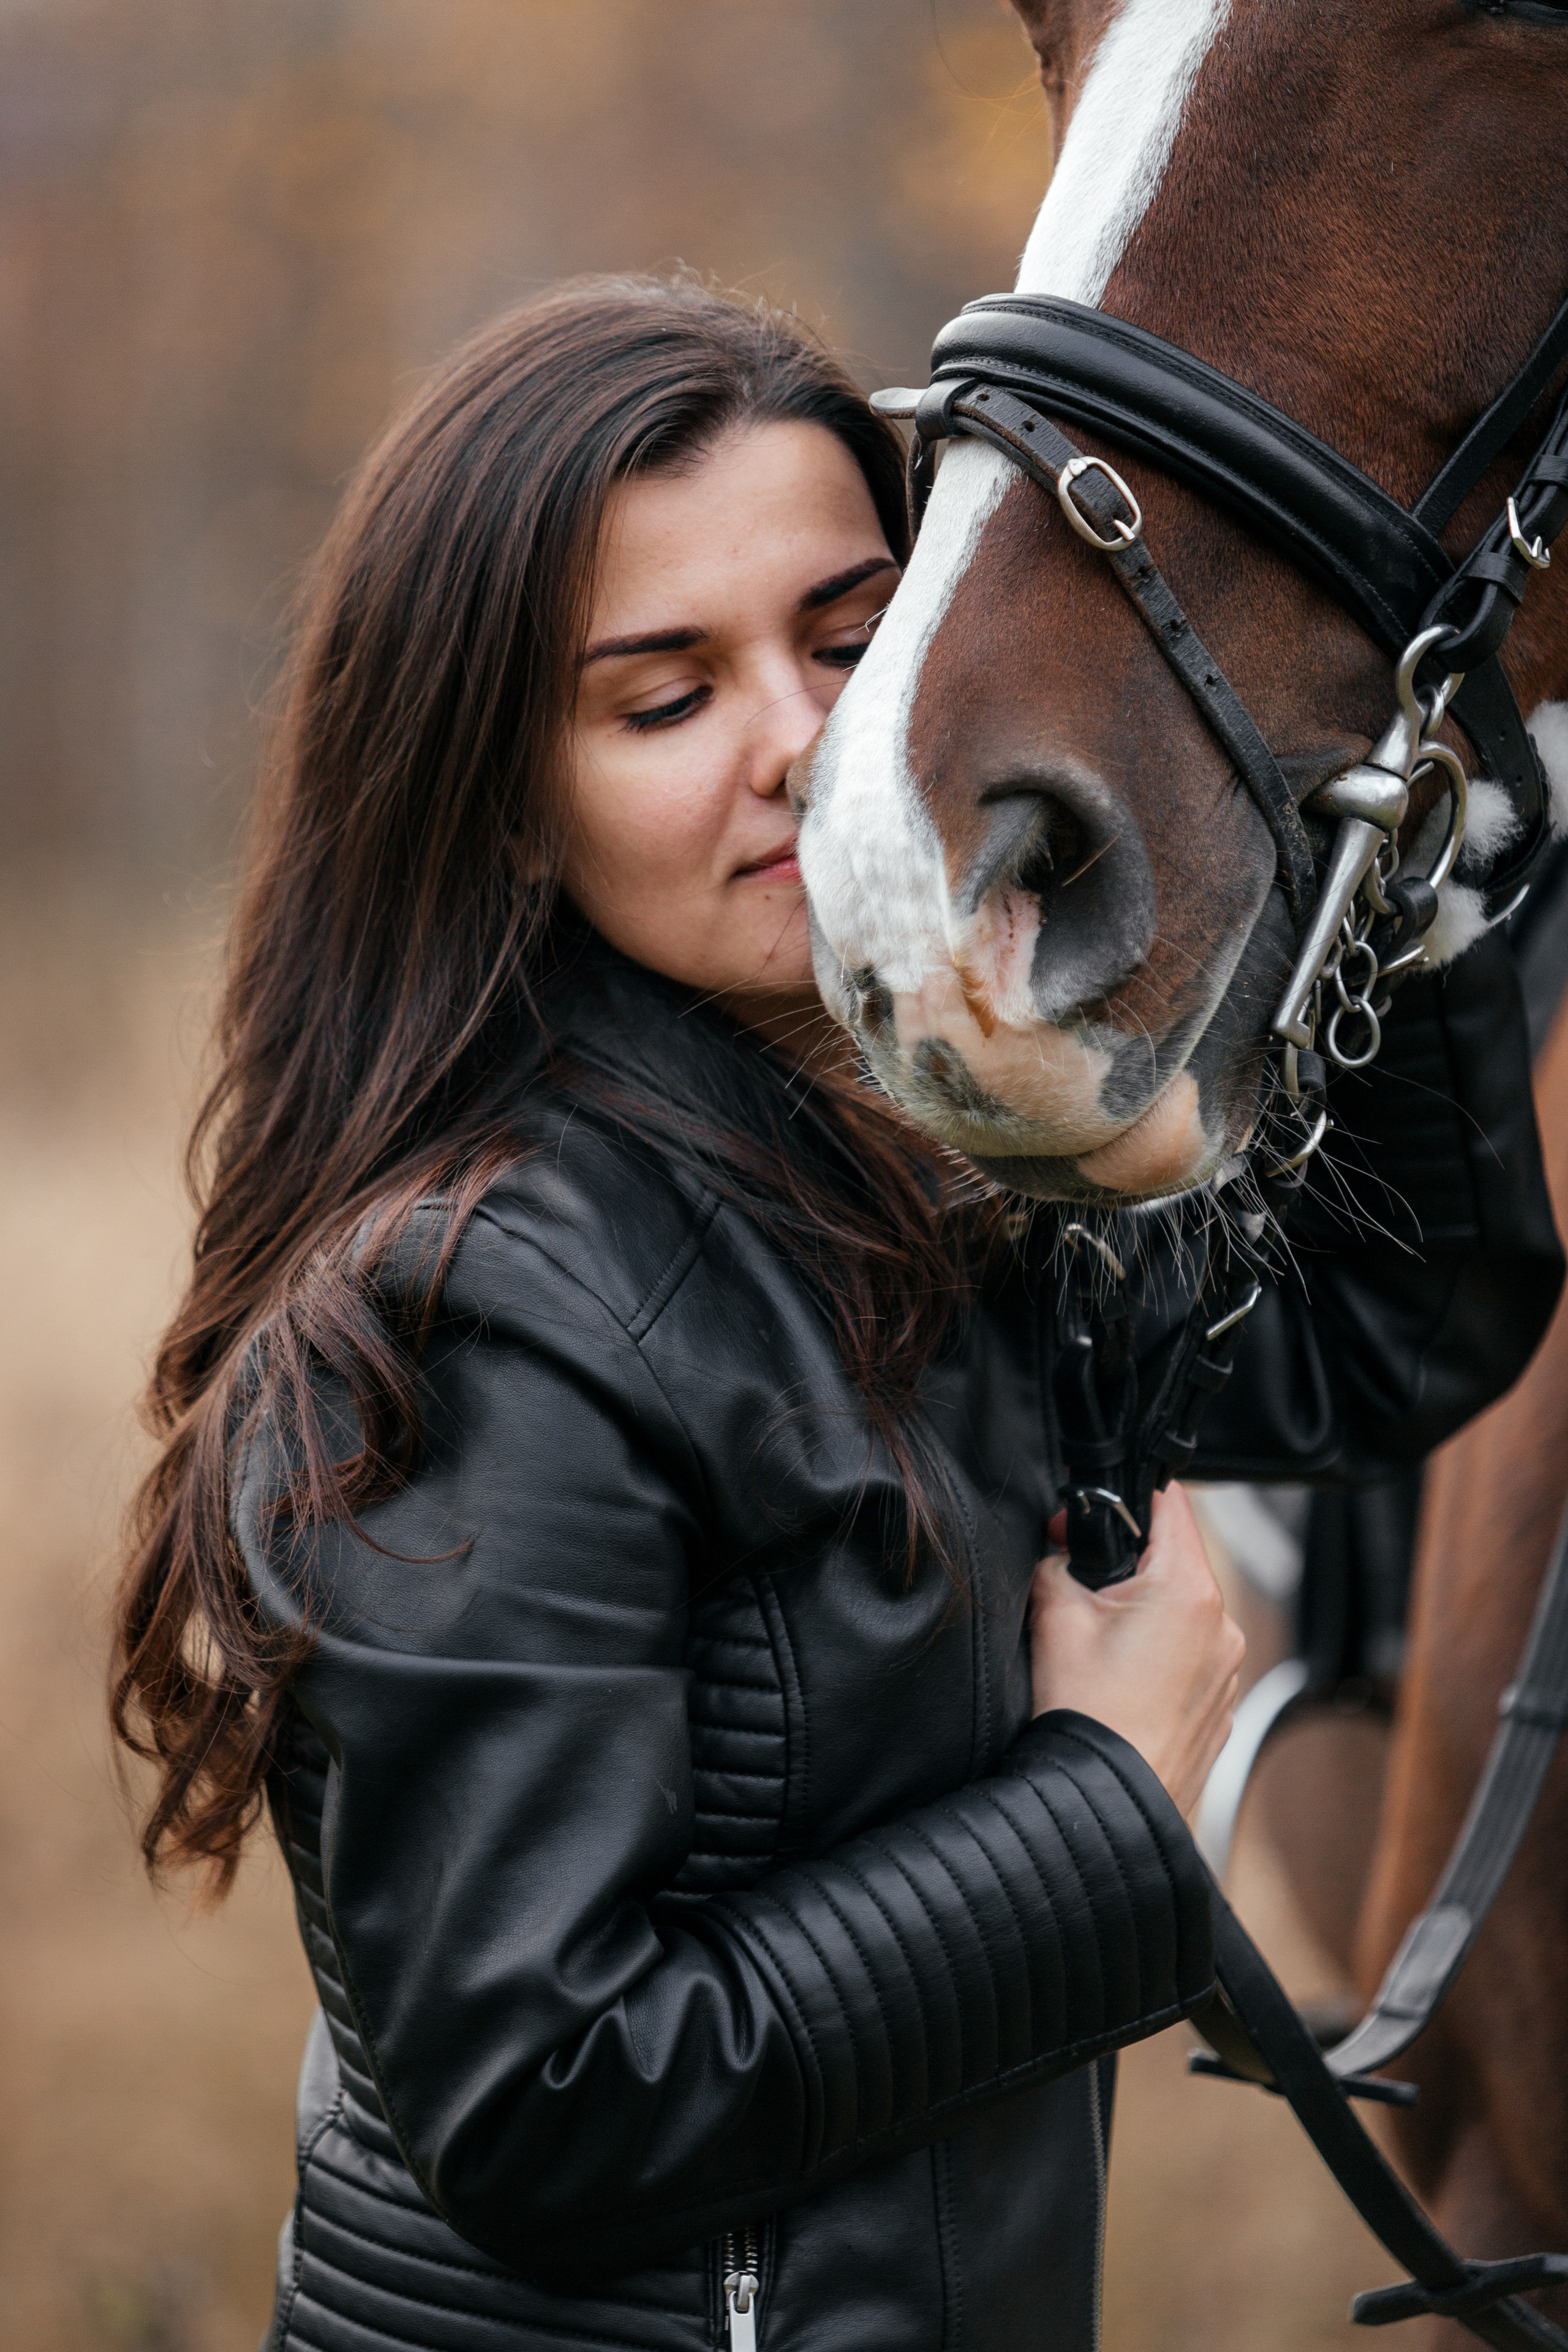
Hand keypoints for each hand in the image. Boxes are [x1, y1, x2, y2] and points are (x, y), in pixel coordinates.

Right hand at [1028, 1483, 1243, 1816]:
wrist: (1104, 1805)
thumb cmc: (1087, 1717)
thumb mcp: (1054, 1617)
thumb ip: (1056, 1564)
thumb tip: (1060, 1553)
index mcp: (1189, 1591)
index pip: (1172, 1505)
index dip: (1126, 1498)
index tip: (1089, 1512)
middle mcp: (1222, 1627)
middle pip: (1174, 1560)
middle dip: (1124, 1562)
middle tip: (1075, 1581)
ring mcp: (1226, 1670)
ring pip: (1181, 1611)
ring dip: (1141, 1612)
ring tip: (1094, 1644)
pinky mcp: (1217, 1705)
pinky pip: (1189, 1656)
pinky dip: (1156, 1655)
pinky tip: (1116, 1680)